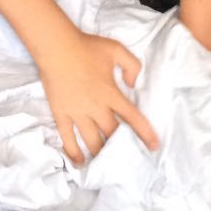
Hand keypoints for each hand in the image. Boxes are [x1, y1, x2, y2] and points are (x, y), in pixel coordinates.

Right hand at [37, 32, 159, 164]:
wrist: (56, 47)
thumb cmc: (87, 47)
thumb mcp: (117, 50)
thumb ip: (132, 66)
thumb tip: (133, 84)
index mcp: (111, 93)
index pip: (132, 117)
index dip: (144, 133)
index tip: (153, 146)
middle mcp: (95, 107)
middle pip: (112, 134)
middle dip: (121, 148)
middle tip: (128, 157)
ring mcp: (76, 112)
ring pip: (91, 140)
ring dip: (101, 153)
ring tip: (107, 163)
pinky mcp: (61, 113)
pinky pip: (67, 137)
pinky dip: (73, 152)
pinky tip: (80, 162)